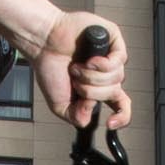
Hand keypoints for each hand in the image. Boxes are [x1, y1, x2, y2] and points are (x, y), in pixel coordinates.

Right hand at [34, 12, 132, 128]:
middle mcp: (107, 73)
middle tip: (75, 82)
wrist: (43, 42)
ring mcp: (112, 57)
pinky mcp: (113, 41)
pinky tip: (89, 60)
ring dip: (92, 77)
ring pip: (116, 78)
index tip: (110, 123)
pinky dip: (101, 64)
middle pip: (113, 93)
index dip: (121, 117)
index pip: (121, 105)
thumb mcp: (59, 104)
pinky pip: (119, 60)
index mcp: (99, 88)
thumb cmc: (50, 66)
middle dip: (90, 92)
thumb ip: (76, 117)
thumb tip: (89, 117)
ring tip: (77, 68)